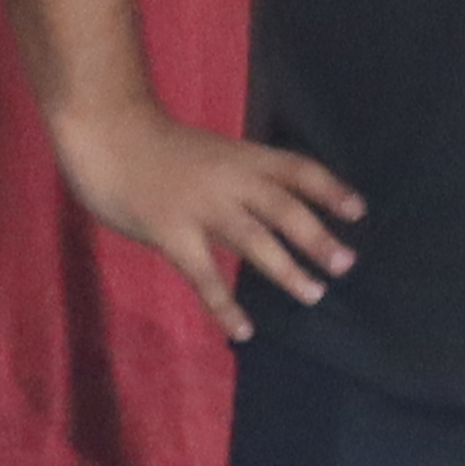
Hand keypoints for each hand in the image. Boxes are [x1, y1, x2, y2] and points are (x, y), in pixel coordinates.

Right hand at [48, 100, 362, 341]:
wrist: (106, 134)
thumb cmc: (156, 147)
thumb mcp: (210, 153)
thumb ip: (238, 178)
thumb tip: (270, 208)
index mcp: (242, 156)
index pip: (296, 169)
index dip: (329, 189)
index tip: (358, 211)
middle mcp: (230, 179)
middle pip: (284, 207)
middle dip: (317, 236)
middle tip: (346, 263)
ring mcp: (201, 207)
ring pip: (254, 240)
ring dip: (287, 269)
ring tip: (314, 293)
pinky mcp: (172, 233)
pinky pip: (205, 276)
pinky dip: (226, 306)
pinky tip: (243, 330)